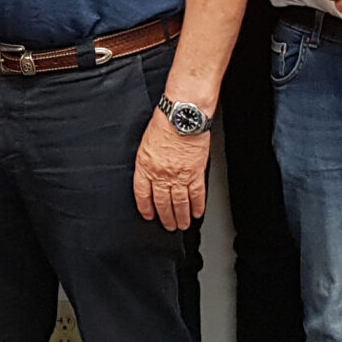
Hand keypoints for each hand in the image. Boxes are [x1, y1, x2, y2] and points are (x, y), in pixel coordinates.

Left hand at [134, 111, 208, 230]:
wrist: (182, 116)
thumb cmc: (164, 123)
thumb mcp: (146, 143)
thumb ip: (147, 161)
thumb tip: (149, 173)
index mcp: (145, 166)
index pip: (143, 194)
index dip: (145, 208)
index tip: (148, 215)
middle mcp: (161, 174)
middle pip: (162, 202)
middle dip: (165, 217)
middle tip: (168, 226)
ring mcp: (179, 175)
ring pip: (179, 203)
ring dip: (181, 216)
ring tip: (182, 225)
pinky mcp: (196, 172)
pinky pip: (197, 194)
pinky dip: (197, 206)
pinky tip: (197, 213)